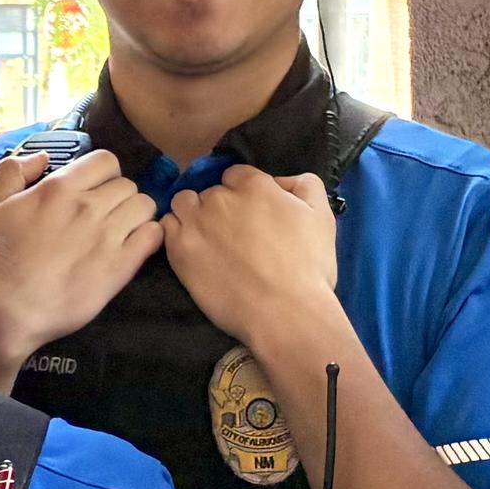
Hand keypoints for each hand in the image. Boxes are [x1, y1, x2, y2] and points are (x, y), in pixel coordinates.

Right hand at [0, 152, 159, 370]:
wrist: (4, 309)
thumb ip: (14, 171)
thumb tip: (42, 158)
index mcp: (59, 187)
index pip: (106, 161)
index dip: (104, 174)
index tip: (96, 191)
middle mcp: (87, 206)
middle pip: (128, 184)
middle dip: (119, 197)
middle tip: (106, 216)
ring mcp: (107, 236)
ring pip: (145, 206)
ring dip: (136, 215)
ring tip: (122, 231)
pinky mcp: (120, 266)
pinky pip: (153, 236)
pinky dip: (149, 237)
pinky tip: (135, 247)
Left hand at [158, 166, 339, 350]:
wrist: (284, 313)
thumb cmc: (308, 267)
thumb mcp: (322, 217)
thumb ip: (304, 185)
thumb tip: (282, 180)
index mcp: (253, 185)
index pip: (236, 175)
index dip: (242, 193)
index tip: (249, 214)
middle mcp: (220, 197)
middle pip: (210, 191)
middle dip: (220, 207)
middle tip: (233, 233)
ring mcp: (196, 222)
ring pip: (184, 203)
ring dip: (193, 214)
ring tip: (207, 238)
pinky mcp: (179, 249)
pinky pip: (167, 227)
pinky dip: (176, 233)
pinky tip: (191, 249)